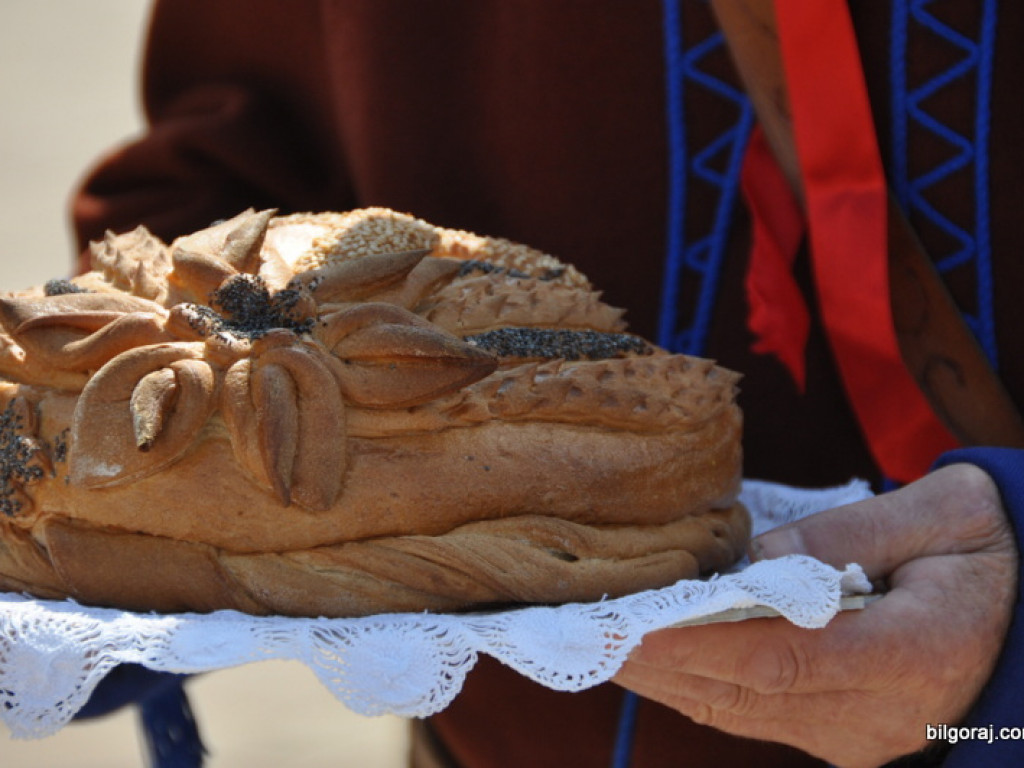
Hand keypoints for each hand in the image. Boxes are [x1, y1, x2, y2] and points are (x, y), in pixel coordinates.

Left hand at [614, 463, 1017, 766]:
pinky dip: (692, 685)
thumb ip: (852, 533)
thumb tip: (757, 561)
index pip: (785, 656)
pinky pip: (751, 715)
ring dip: (661, 676)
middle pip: (744, 693)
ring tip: (594, 638)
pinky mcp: (839, 737)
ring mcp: (856, 736)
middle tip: (580, 627)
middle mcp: (878, 712)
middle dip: (655, 661)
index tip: (629, 620)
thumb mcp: (945, 516)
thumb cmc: (989, 553)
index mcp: (916, 652)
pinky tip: (647, 656)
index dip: (699, 641)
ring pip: (738, 712)